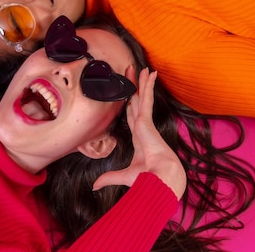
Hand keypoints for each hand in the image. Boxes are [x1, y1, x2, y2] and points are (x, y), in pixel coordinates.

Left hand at [93, 68, 186, 199]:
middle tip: (134, 72)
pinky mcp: (147, 119)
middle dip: (136, 87)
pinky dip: (148, 85)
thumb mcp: (124, 176)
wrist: (160, 178)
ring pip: (142, 96)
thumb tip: (95, 186)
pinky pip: (147, 97)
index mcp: (139, 138)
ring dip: (142, 82)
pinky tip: (151, 73)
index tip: (131, 94)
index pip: (133, 116)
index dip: (131, 103)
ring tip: (143, 68)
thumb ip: (109, 178)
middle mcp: (143, 127)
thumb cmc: (147, 178)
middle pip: (137, 102)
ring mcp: (145, 122)